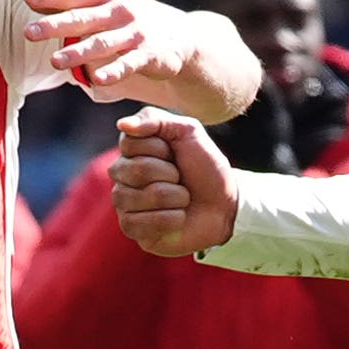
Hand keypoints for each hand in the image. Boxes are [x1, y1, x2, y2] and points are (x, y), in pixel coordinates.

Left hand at [31, 0, 246, 114]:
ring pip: (103, 43)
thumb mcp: (109, 9)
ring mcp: (137, 33)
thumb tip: (31, 1)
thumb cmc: (134, 22)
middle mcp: (122, 11)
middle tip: (29, 33)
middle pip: (84, 18)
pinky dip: (114, 71)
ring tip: (56, 61)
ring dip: (78, 52)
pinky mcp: (151, 55)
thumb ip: (75, 8)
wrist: (184, 37)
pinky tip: (97, 80)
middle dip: (56, 25)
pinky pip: (129, 64)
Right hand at [111, 113, 237, 256]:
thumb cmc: (205, 168)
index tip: (176, 154)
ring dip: (175, 197)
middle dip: (170, 174)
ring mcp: (124, 203)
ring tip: (184, 199)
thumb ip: (155, 119)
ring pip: (139, 198)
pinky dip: (171, 219)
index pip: (130, 144)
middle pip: (135, 170)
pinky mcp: (131, 229)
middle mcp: (122, 177)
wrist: (225, 204)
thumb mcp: (188, 132)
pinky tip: (179, 217)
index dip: (160, 149)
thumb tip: (122, 125)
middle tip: (182, 179)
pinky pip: (141, 223)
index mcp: (132, 151)